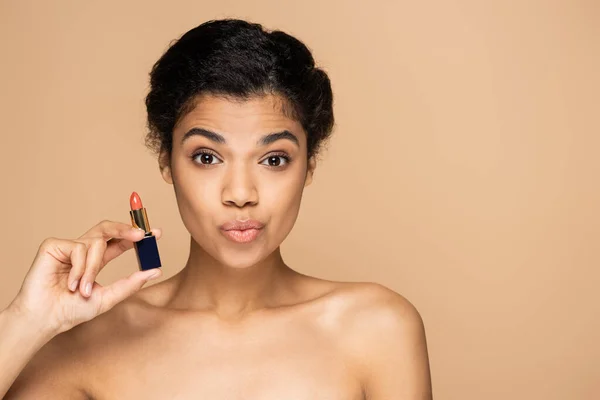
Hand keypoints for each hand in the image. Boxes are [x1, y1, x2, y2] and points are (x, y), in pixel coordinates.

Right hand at [9, 220, 162, 335]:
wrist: (45, 319)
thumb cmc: (71, 311)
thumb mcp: (108, 297)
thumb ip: (131, 283)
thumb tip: (156, 271)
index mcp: (96, 260)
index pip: (119, 242)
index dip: (136, 236)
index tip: (155, 233)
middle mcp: (83, 250)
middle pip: (107, 228)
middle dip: (126, 228)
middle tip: (141, 235)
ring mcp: (68, 247)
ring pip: (95, 243)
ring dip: (93, 269)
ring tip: (83, 289)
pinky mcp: (53, 246)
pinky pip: (78, 248)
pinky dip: (79, 268)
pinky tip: (68, 283)